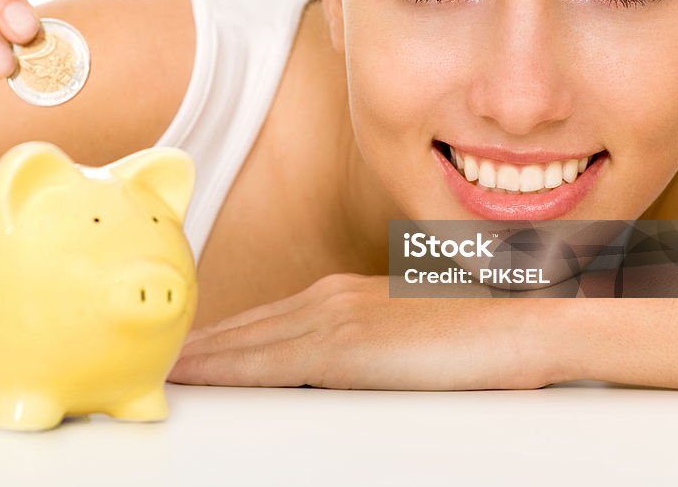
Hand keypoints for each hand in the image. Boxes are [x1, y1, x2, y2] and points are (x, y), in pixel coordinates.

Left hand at [168, 273, 566, 389]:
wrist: (526, 322)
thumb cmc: (479, 335)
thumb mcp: (409, 338)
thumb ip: (369, 351)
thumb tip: (340, 374)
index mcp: (341, 297)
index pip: (262, 322)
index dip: (220, 341)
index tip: (185, 355)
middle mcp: (328, 299)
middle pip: (243, 328)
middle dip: (198, 347)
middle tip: (151, 362)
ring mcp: (333, 318)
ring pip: (243, 340)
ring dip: (198, 357)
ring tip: (158, 371)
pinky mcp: (344, 346)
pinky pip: (264, 361)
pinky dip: (222, 369)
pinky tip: (194, 379)